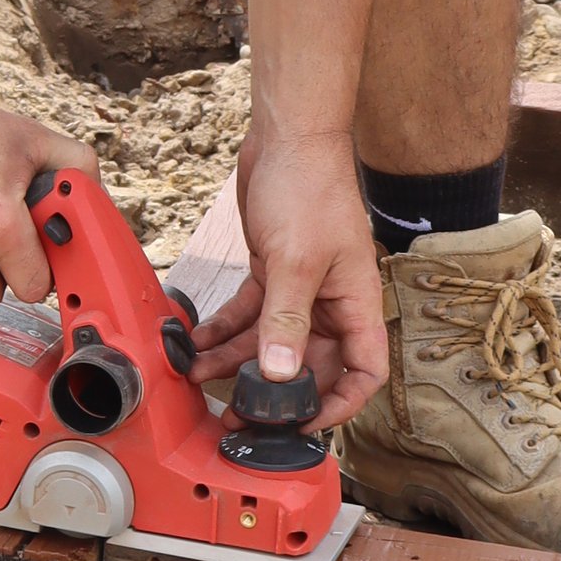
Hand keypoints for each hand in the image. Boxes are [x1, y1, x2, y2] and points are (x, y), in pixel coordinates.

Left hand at [190, 126, 386, 426]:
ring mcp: (300, 289)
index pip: (364, 371)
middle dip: (272, 392)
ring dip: (236, 362)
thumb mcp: (297, 259)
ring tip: (199, 378)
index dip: (340, 404)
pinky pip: (248, 314)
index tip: (302, 424)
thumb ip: (286, 319)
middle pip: (309, 365)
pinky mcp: (272, 272)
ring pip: (269, 342)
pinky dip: (223, 329)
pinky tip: (197, 341)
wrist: (289, 136)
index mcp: (356, 303)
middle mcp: (331, 303)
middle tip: (236, 414)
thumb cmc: (310, 189)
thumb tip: (278, 374)